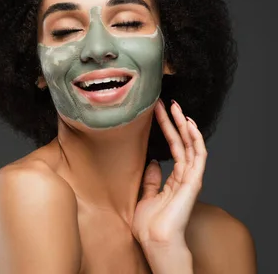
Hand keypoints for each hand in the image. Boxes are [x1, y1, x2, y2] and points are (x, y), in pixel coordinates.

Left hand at [131, 99, 207, 247]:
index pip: (172, 148)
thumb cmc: (149, 225)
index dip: (165, 129)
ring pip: (191, 145)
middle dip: (172, 121)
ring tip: (174, 106)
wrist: (155, 241)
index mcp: (174, 180)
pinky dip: (196, 138)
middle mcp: (185, 177)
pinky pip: (198, 156)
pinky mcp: (193, 182)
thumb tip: (152, 162)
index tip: (155, 112)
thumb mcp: (145, 196)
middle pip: (181, 142)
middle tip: (164, 102)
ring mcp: (191, 178)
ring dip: (183, 124)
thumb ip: (151, 180)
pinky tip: (189, 123)